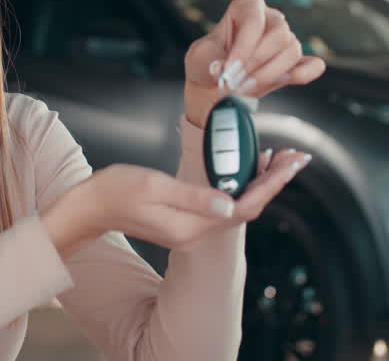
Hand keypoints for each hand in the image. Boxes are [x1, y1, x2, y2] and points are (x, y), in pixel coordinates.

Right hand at [41, 147, 311, 257]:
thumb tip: (230, 202)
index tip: (292, 163)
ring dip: (261, 182)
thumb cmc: (116, 190)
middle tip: (297, 156)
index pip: (244, 206)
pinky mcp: (187, 221)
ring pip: (239, 205)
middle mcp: (196, 233)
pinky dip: (241, 185)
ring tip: (281, 159)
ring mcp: (192, 229)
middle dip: (275, 181)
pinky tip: (249, 169)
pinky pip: (224, 205)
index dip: (273, 184)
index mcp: (190, 227)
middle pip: (248, 207)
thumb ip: (193, 196)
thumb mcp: (154, 186)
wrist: (90, 207)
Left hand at [183, 0, 325, 127]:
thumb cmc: (207, 64)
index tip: (229, 70)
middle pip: (280, 34)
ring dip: (270, 74)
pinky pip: (312, 65)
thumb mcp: (198, 58)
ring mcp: (286, 40)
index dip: (243, 48)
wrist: (216, 86)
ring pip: (292, 51)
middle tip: (236, 82)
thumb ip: (209, 60)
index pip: (254, 20)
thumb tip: (222, 68)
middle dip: (257, 62)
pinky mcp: (296, 63)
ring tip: (245, 87)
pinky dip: (304, 73)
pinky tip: (289, 80)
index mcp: (246, 7)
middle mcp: (270, 18)